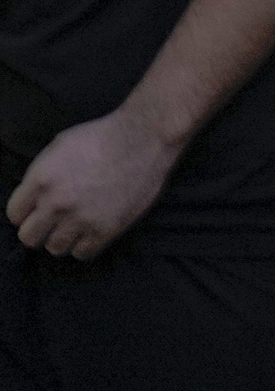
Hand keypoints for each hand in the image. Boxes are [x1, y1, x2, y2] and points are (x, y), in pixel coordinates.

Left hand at [8, 111, 179, 259]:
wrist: (143, 139)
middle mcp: (57, 203)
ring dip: (62, 239)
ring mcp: (82, 218)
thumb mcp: (58, 148)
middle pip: (29, 237)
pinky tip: (91, 233)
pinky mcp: (107, 229)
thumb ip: (41, 175)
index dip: (25, 213)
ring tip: (74, 228)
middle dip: (38, 230)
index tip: (37, 211)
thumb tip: (34, 195)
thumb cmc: (102, 137)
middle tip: (52, 223)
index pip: (15, 215)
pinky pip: (83, 253)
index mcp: (41, 180)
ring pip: (55, 248)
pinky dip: (84, 246)